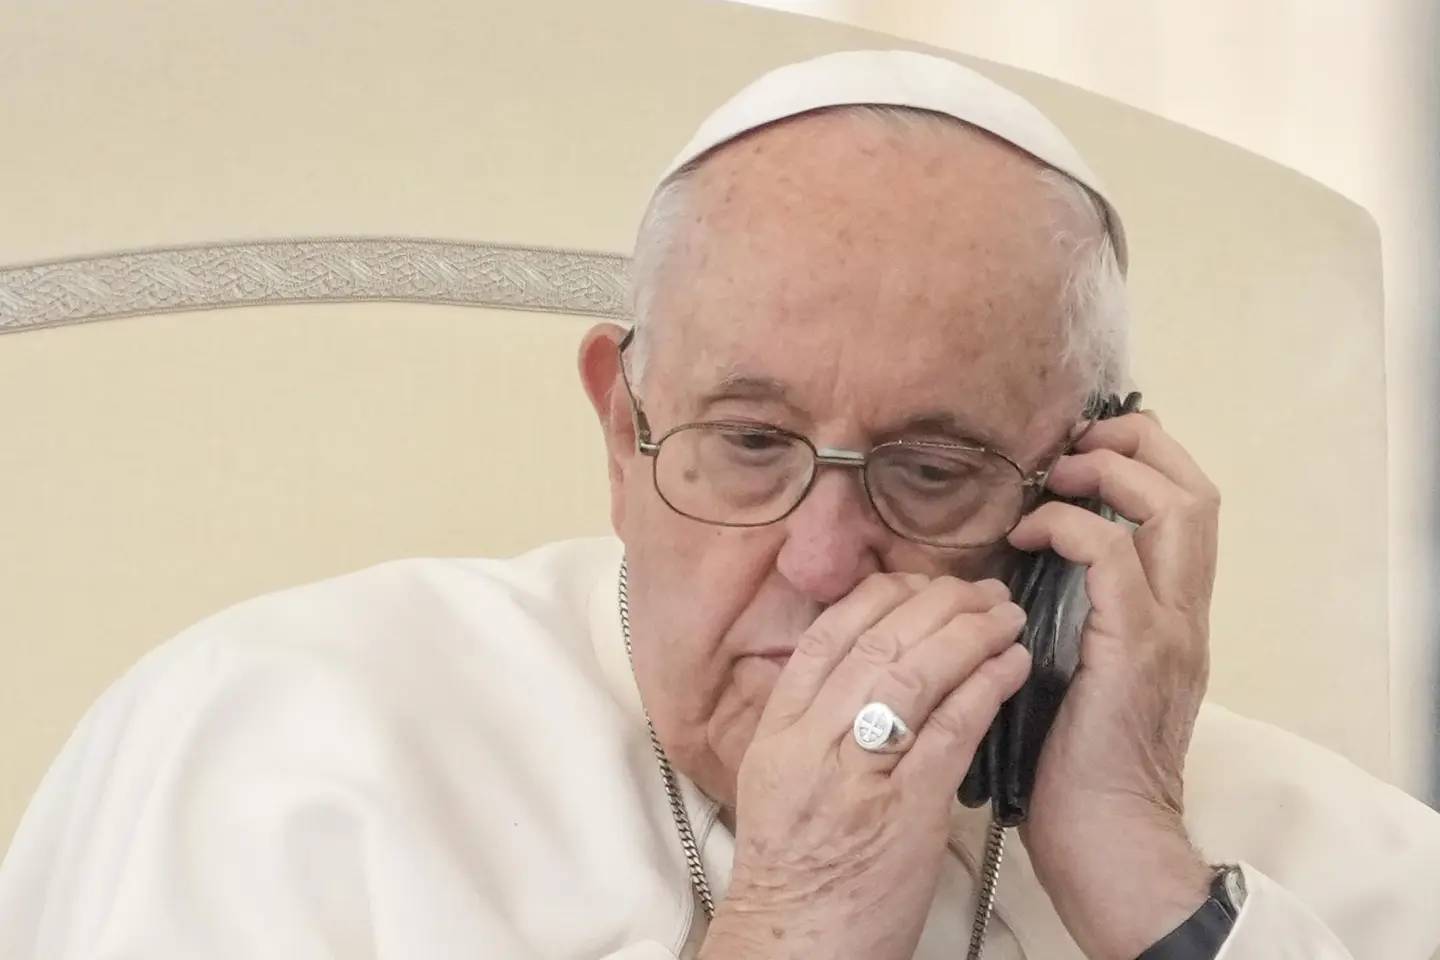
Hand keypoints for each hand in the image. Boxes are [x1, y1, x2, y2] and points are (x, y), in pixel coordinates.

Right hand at [699, 573, 1030, 959]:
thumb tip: (857, 668)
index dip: (878, 596)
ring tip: (1005, 615)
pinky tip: (1012, 664)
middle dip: (934, 603)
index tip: (918, 584)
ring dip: (969, 633)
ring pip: (914, 672)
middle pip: (875, 642)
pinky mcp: (906, 810)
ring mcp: (857, 775)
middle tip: (977, 590)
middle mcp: (812, 743)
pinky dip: (985, 686)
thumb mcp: (779, 782)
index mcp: (779, 732)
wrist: (798, 946)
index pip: (825, 636)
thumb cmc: (799, 872)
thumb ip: (810, 724)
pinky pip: (951, 728)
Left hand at [1008, 412, 1218, 959]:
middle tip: (1072, 445)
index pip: (1186, 506)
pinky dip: (1071, 527)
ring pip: (1174, 508)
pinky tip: (1029, 535)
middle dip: (1136, 444)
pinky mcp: (1136, 650)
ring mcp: (1168, 629)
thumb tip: (1011, 567)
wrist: (1107, 840)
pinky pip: (1113, 557)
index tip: (1077, 452)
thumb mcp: (1079, 670)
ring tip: (1054, 477)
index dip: (1140, 459)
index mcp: (1172, 616)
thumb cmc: (1076, 765)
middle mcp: (1185, 613)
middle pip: (1196, 489)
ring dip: (1109, 473)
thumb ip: (1070, 615)